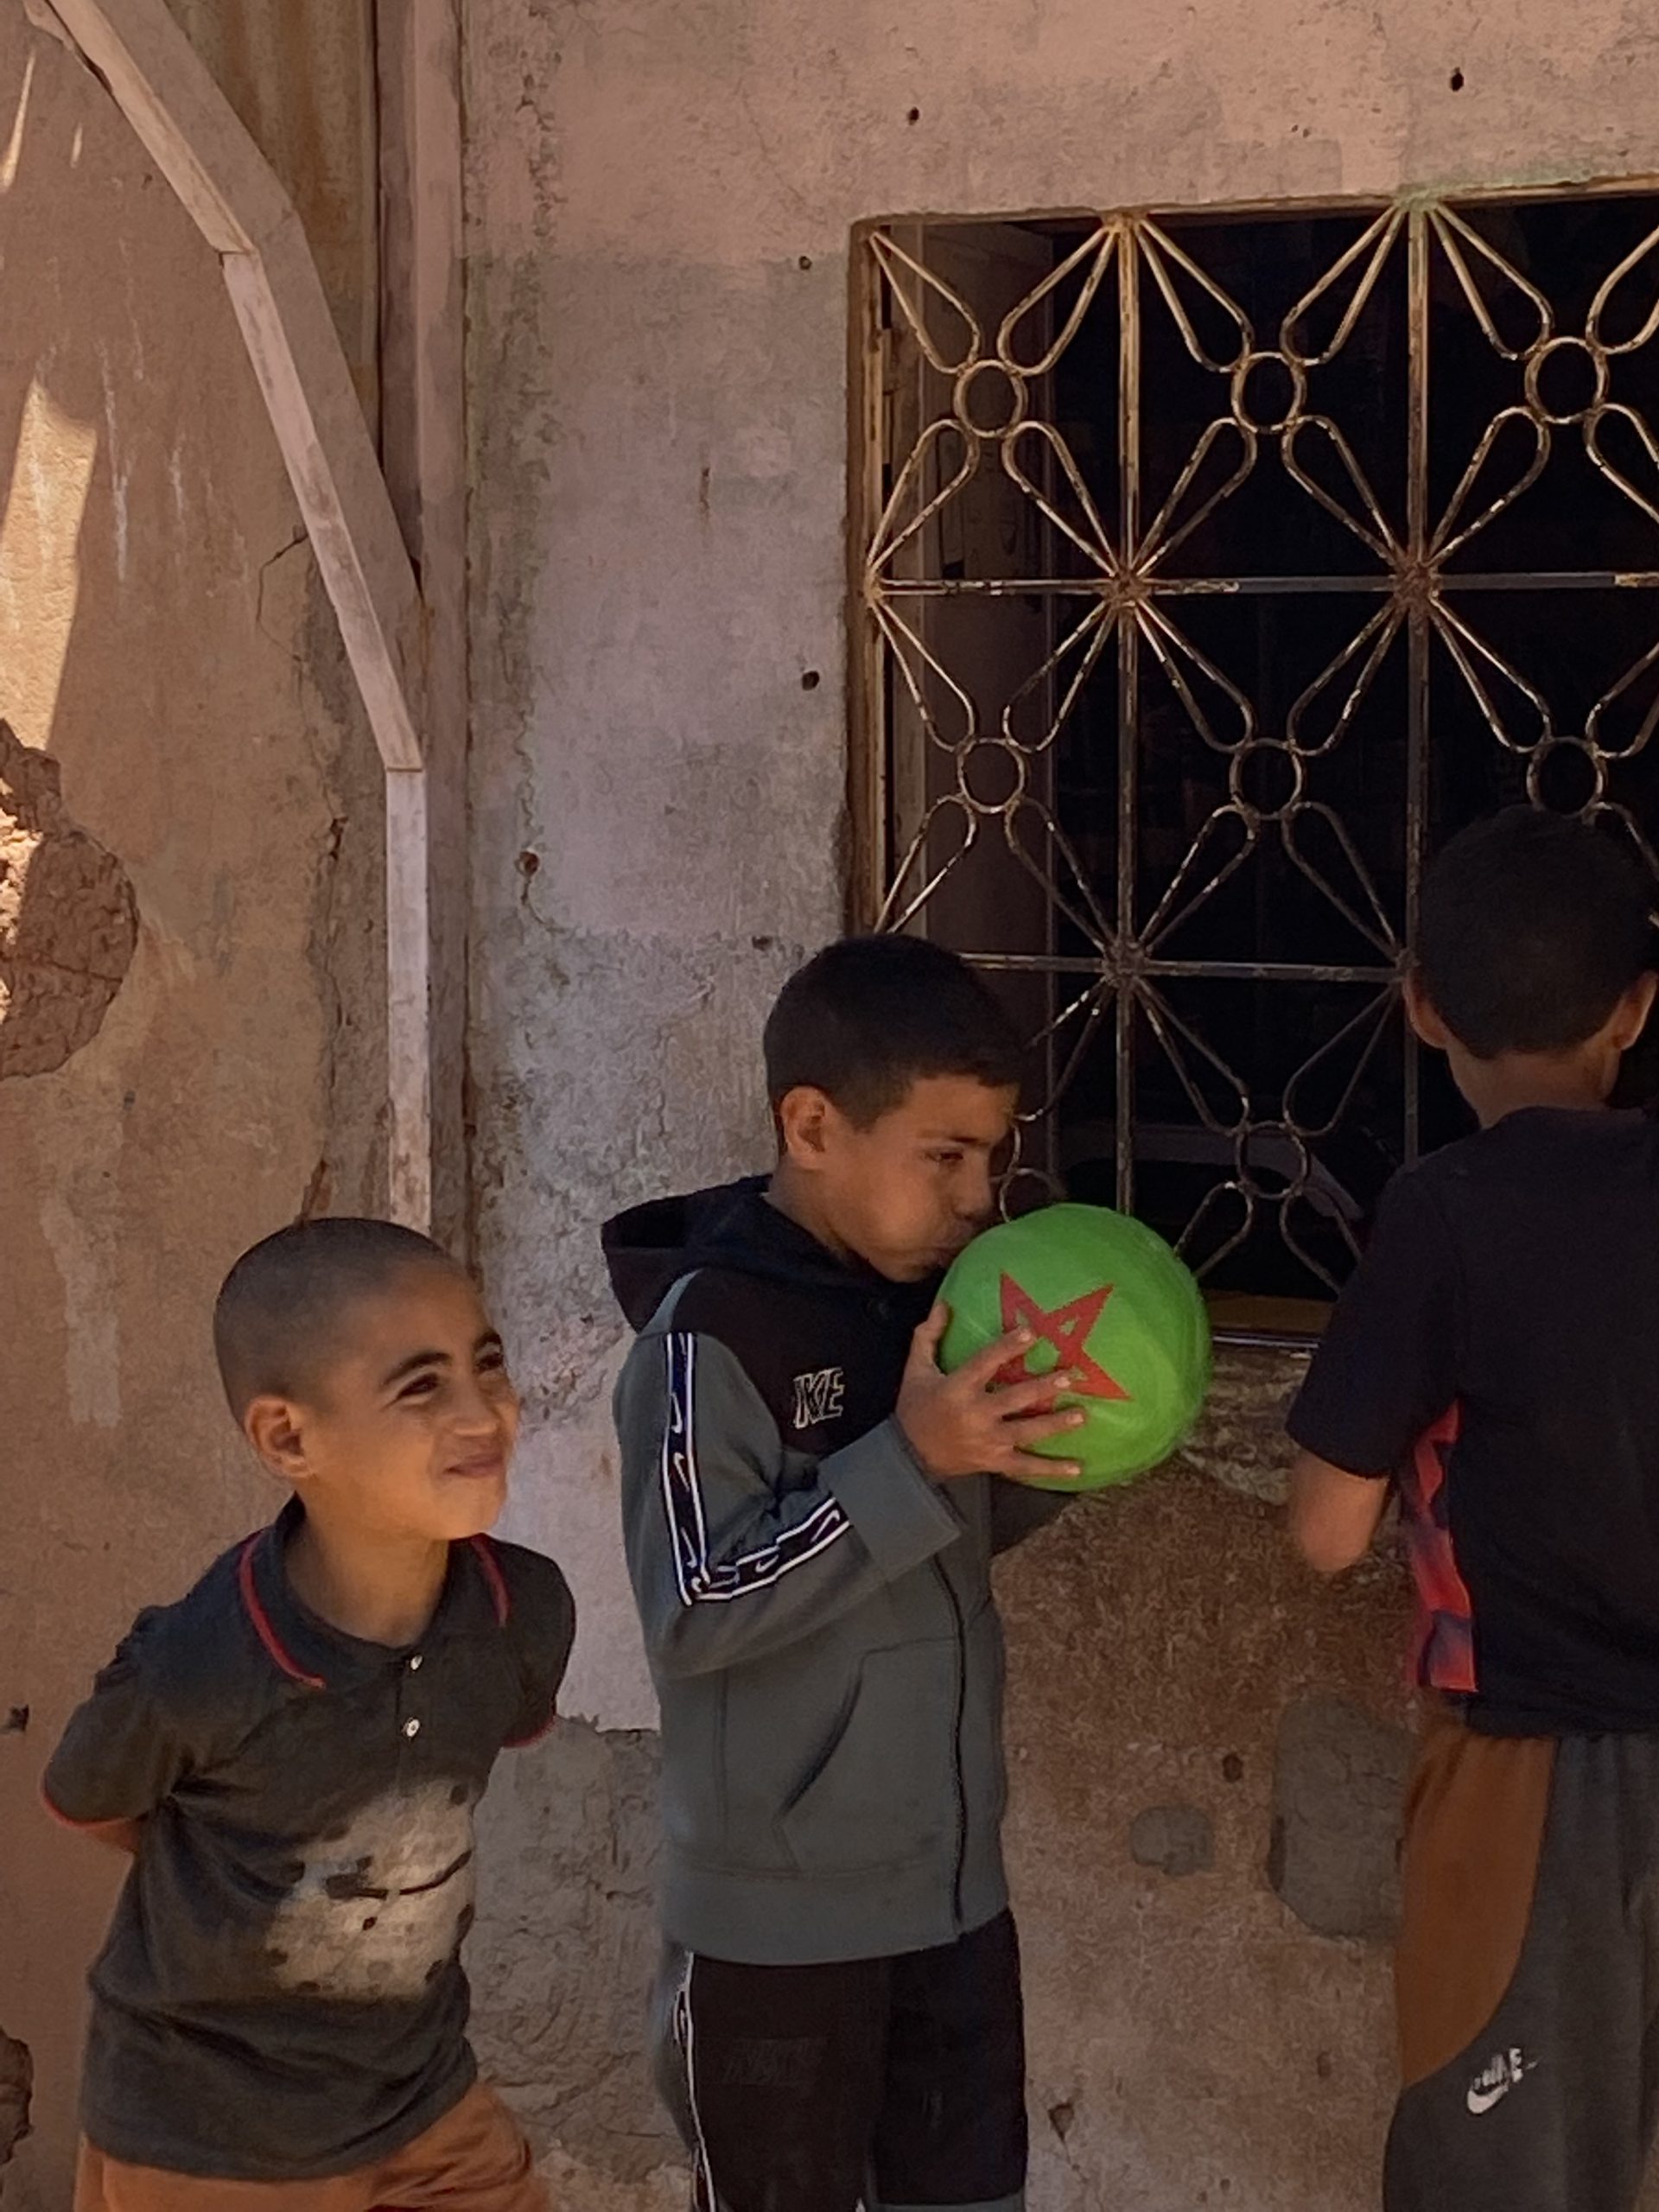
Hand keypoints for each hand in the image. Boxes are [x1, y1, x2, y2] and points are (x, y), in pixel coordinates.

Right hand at [896, 1304, 1084, 1481]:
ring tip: (1081, 1414)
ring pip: (1027, 1432)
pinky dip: (1051, 1470)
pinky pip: (1026, 1467)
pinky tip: (1077, 1468)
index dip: (1007, 1348)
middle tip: (1069, 1376)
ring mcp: (987, 1442)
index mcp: (957, 1389)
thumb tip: (944, 1304)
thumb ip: (928, 1336)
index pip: (985, 1363)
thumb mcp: (915, 1370)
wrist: (909, 1457)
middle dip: (1043, 1387)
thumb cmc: (915, 1408)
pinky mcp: (994, 1462)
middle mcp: (975, 1415)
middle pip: (1015, 1399)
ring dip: (1055, 1424)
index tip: (1031, 1333)